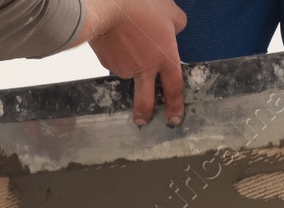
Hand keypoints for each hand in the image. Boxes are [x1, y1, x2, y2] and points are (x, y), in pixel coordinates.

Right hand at [80, 0, 187, 127]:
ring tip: (129, 41)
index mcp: (164, 58)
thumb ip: (176, 23)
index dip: (175, 106)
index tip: (174, 118)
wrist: (107, 9)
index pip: (173, 88)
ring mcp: (123, 68)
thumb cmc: (140, 7)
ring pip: (129, 72)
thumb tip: (174, 29)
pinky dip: (118, 54)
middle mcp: (144, 69)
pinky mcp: (106, 63)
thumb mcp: (169, 10)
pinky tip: (117, 40)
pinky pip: (116, 61)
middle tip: (143, 120)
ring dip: (130, 64)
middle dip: (145, 114)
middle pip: (145, 101)